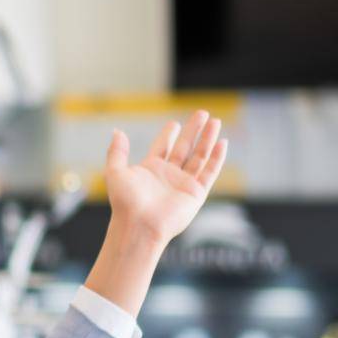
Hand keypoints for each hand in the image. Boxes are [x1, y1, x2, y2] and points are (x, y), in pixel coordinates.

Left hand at [104, 109, 228, 246]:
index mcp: (150, 169)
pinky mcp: (196, 193)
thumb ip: (117, 151)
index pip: (163, 147)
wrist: (139, 225)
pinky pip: (209, 172)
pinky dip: (216, 158)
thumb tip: (117, 131)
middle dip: (194, 130)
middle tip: (202, 112)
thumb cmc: (125, 202)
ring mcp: (183, 184)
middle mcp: (168, 176)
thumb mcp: (115, 172)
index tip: (175, 123)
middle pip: (185, 148)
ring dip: (208, 138)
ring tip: (215, 121)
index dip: (169, 135)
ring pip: (199, 156)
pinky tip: (222, 143)